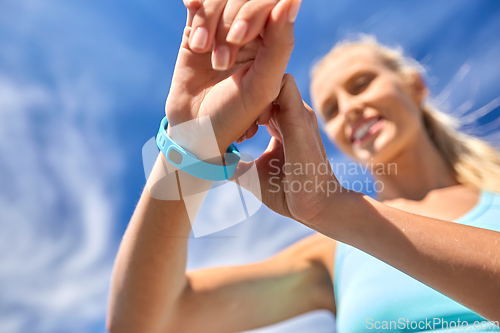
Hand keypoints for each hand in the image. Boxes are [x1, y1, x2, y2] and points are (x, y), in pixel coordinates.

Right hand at [165, 0, 301, 155]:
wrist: (193, 129)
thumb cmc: (233, 114)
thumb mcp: (262, 84)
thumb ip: (281, 43)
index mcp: (272, 42)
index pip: (270, 3)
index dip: (252, 11)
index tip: (238, 37)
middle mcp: (250, 32)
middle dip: (228, 23)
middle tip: (220, 60)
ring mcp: (223, 30)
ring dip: (208, 23)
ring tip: (202, 51)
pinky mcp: (196, 29)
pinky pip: (199, 3)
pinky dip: (196, 2)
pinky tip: (192, 13)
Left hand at [237, 74, 345, 225]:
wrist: (314, 207)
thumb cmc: (287, 192)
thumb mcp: (253, 174)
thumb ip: (236, 164)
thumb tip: (213, 163)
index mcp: (283, 122)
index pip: (260, 95)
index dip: (240, 100)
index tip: (222, 119)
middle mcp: (292, 112)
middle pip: (263, 81)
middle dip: (240, 89)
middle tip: (222, 114)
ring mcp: (298, 112)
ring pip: (271, 77)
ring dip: (249, 88)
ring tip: (232, 115)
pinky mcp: (300, 117)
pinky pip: (282, 84)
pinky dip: (260, 90)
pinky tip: (241, 114)